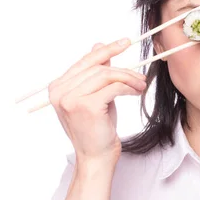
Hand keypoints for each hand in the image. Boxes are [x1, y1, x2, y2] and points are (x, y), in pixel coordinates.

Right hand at [47, 38, 145, 164]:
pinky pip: (114, 87)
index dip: (106, 50)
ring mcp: (71, 99)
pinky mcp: (87, 106)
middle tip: (140, 76)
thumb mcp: (96, 95)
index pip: (85, 62)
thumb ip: (95, 73)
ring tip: (141, 85)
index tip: (125, 42)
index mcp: (58, 87)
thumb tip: (98, 45)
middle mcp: (60, 92)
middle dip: (123, 70)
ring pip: (106, 76)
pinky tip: (137, 91)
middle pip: (97, 68)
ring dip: (129, 78)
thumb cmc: (97, 128)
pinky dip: (129, 87)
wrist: (96, 156)